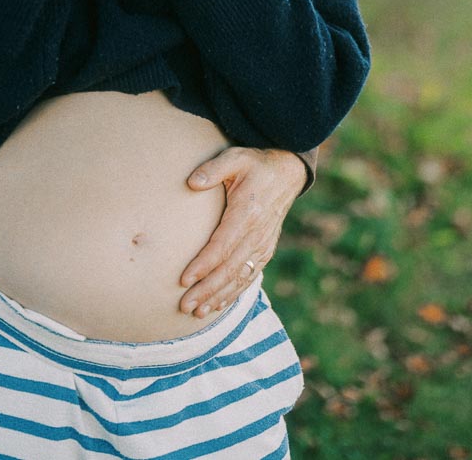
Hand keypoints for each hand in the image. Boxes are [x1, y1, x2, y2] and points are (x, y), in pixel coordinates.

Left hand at [178, 147, 306, 318]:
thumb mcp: (235, 158)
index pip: (222, 246)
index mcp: (247, 213)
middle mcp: (257, 234)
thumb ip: (213, 170)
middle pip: (229, 269)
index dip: (203, 265)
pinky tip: (219, 304)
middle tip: (185, 305)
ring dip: (218, 296)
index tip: (184, 279)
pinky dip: (234, 292)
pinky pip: (250, 276)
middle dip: (207, 290)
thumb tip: (191, 183)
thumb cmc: (255, 165)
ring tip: (197, 312)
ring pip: (240, 277)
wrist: (287, 172)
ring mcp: (264, 244)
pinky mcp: (266, 249)